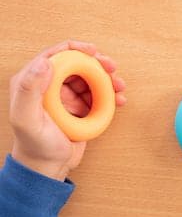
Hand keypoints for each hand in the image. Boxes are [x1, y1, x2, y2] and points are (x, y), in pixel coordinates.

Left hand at [9, 40, 126, 180]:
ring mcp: (68, 97)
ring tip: (120, 85)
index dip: (77, 48)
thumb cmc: (34, 146)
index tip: (93, 51)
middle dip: (98, 62)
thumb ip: (29, 89)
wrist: (48, 167)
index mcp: (34, 82)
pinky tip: (119, 99)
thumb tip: (45, 62)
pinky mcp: (81, 107)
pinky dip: (112, 95)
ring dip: (108, 78)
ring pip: (92, 78)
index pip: (56, 55)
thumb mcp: (27, 119)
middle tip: (112, 67)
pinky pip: (100, 95)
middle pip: (79, 64)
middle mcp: (52, 86)